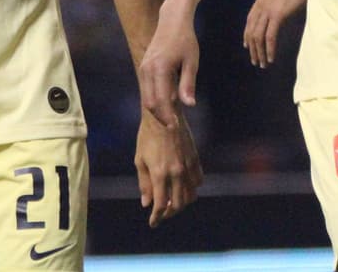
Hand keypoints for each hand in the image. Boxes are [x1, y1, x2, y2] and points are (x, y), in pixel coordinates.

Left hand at [135, 106, 202, 226]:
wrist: (164, 114)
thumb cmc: (147, 136)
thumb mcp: (140, 160)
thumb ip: (144, 184)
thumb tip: (146, 203)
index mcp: (159, 174)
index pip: (160, 205)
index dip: (156, 217)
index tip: (153, 222)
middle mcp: (176, 173)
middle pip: (177, 204)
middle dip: (168, 213)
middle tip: (161, 214)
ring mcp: (188, 166)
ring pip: (190, 196)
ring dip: (181, 203)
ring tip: (172, 202)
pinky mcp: (195, 159)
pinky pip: (198, 181)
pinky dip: (191, 189)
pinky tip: (183, 187)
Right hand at [138, 13, 198, 127]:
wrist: (172, 21)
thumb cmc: (186, 40)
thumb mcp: (191, 61)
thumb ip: (188, 84)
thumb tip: (189, 105)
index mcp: (159, 68)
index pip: (161, 100)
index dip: (168, 115)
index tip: (176, 126)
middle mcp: (147, 70)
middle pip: (150, 102)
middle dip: (161, 116)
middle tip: (174, 126)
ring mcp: (143, 69)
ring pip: (146, 97)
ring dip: (157, 109)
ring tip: (171, 118)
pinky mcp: (144, 68)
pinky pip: (147, 90)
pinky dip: (155, 100)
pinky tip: (168, 104)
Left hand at [243, 0, 313, 66]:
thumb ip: (276, 1)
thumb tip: (278, 11)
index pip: (249, 21)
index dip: (247, 35)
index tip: (248, 46)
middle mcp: (260, 5)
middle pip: (251, 31)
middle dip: (253, 48)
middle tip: (256, 60)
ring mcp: (267, 10)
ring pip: (258, 36)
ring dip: (259, 52)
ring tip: (263, 63)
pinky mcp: (277, 15)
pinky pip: (270, 36)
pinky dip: (269, 49)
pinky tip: (271, 57)